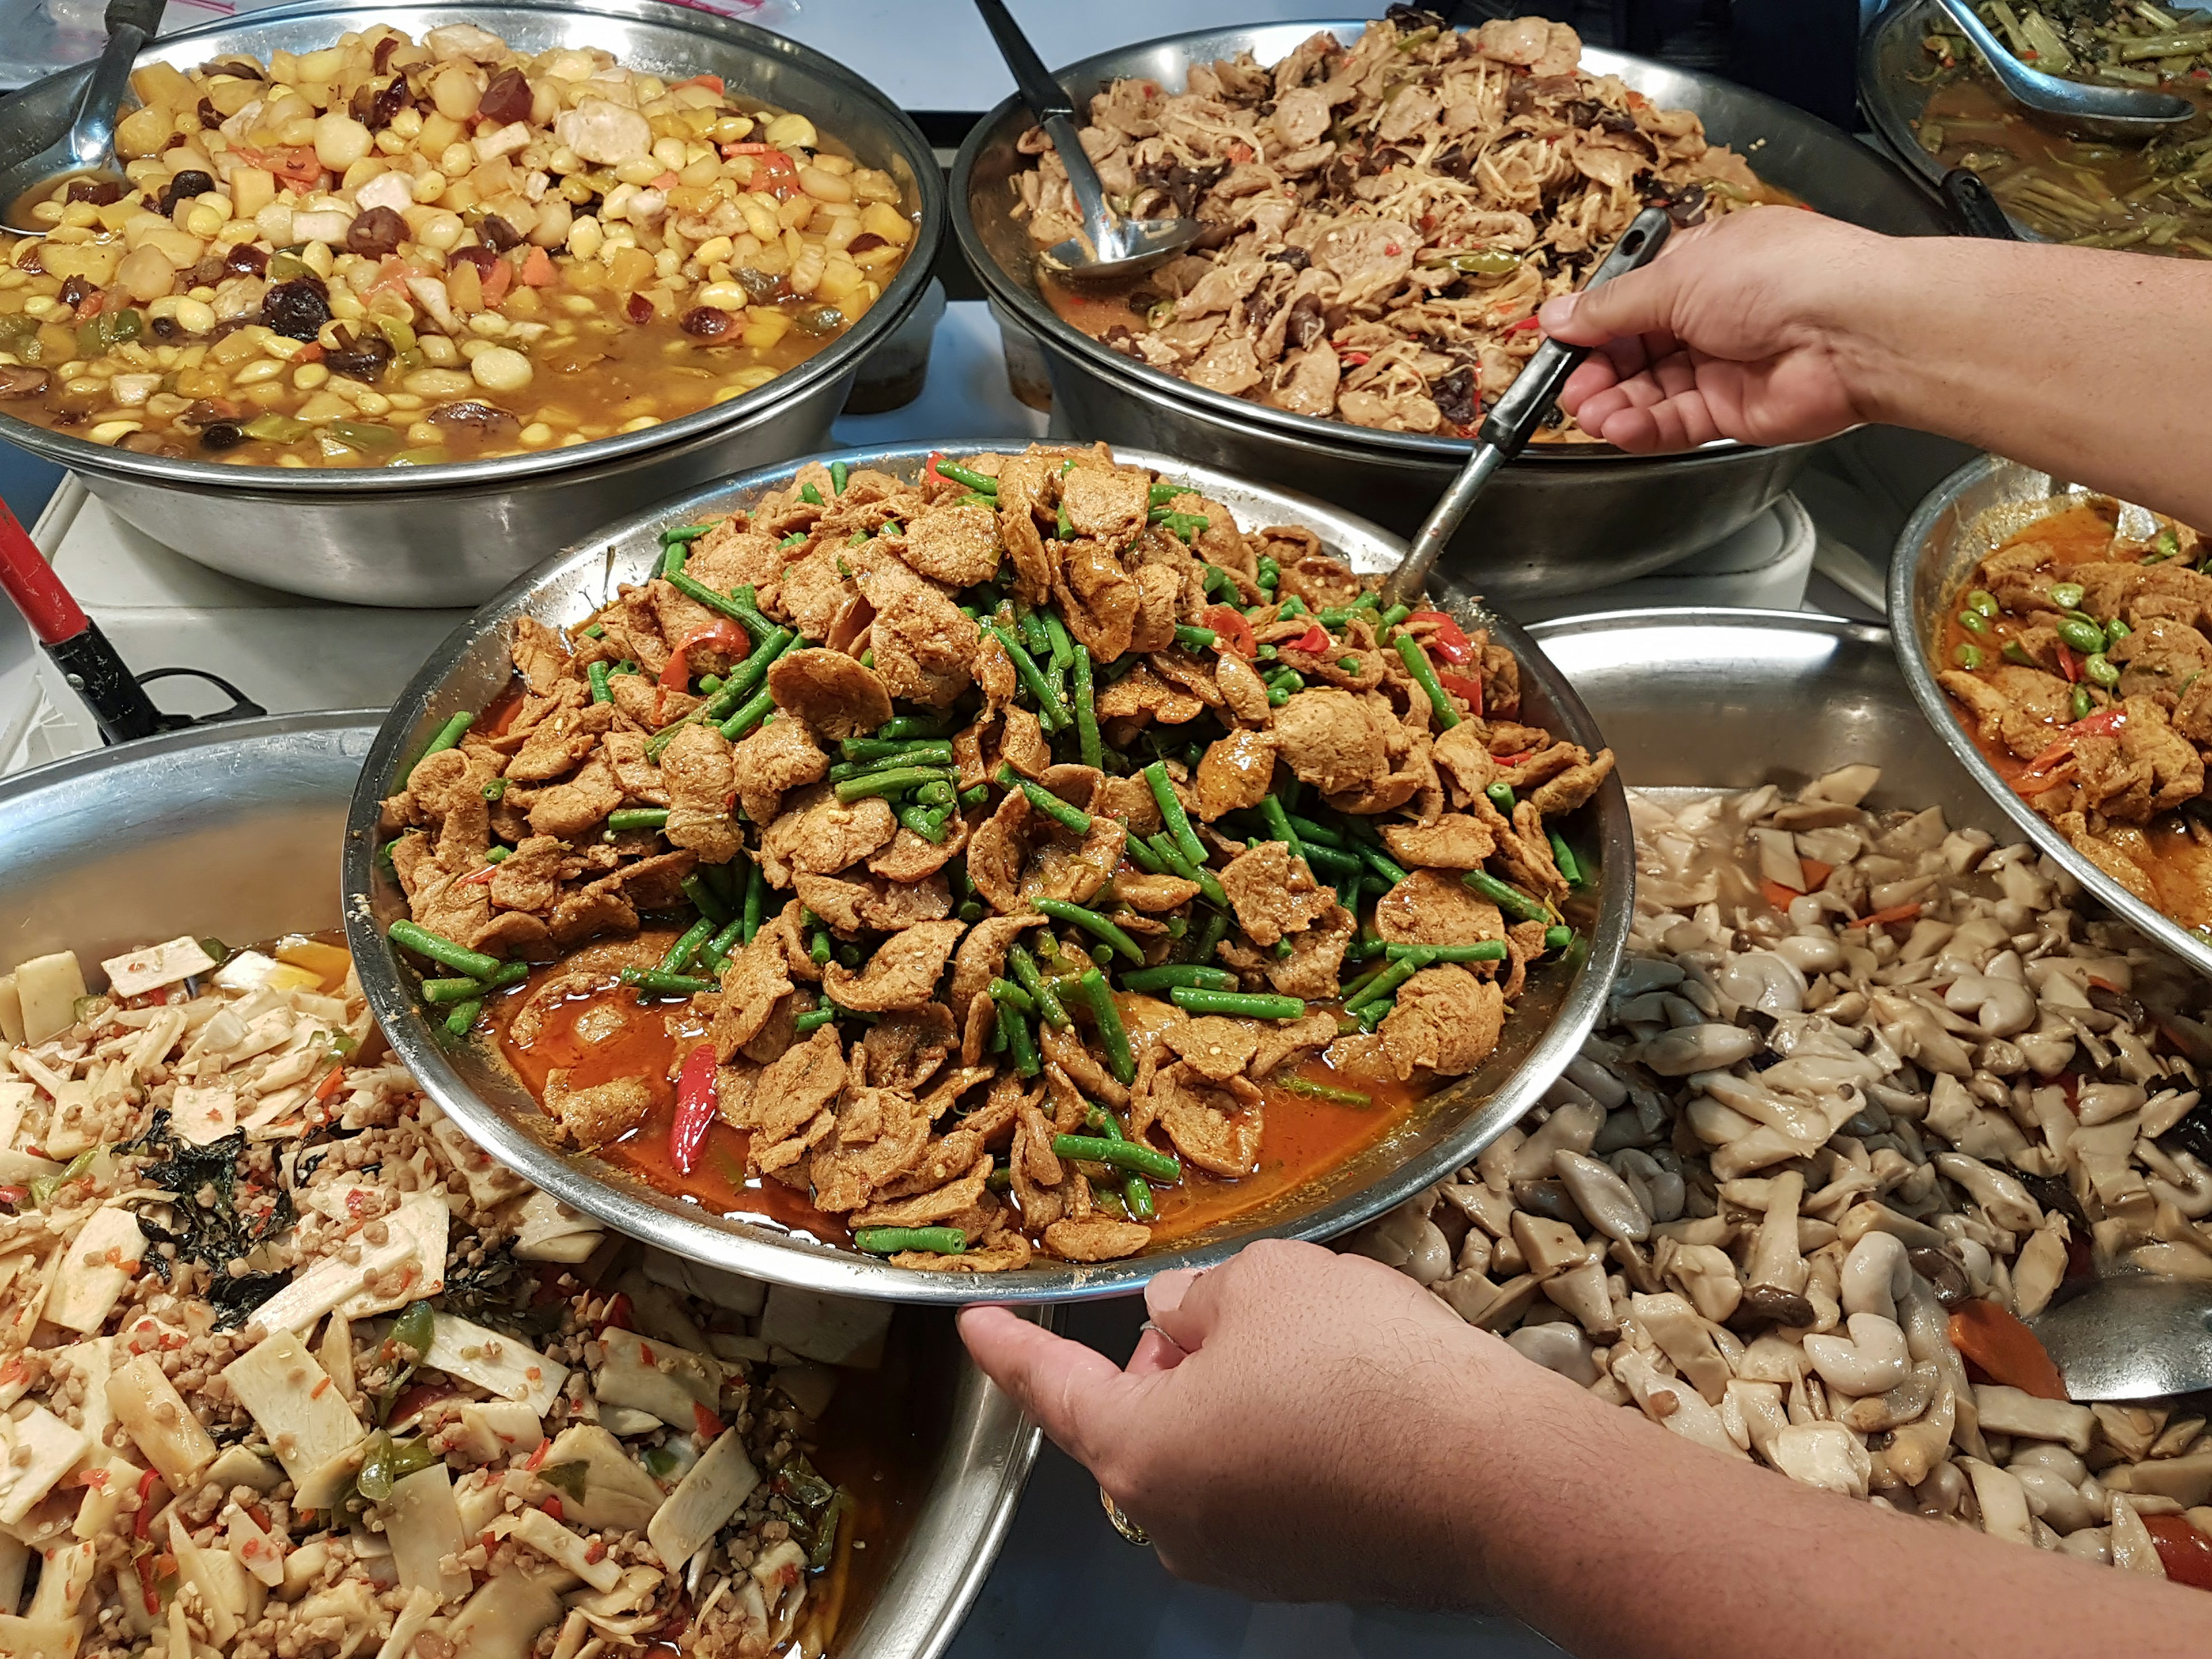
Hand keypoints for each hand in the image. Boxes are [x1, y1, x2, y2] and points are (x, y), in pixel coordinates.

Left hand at [958, 1238, 1541, 1608]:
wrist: (1497, 1475)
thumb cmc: (1364, 1369)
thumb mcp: (1264, 1283)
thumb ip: (1199, 1297)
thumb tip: (1181, 1317)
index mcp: (1139, 1452)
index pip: (1051, 1390)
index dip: (1010, 1350)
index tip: (975, 1325)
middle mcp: (1178, 1524)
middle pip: (1142, 1421)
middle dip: (1169, 1357)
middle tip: (1224, 1305)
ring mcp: (1249, 1560)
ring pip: (1212, 1452)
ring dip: (1236, 1391)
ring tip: (1312, 1339)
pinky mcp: (1316, 1568)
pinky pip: (1272, 1484)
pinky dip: (1288, 1433)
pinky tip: (1352, 1391)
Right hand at [1541, 207, 1894, 451]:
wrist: (1853, 330)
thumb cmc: (1781, 277)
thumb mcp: (1678, 276)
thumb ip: (1612, 306)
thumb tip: (1558, 316)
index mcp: (1699, 266)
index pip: (1630, 299)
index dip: (1592, 323)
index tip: (1556, 341)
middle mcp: (1708, 315)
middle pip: (1632, 350)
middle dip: (1595, 369)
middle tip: (1568, 386)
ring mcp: (1719, 366)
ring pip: (1648, 392)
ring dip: (1612, 402)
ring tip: (1588, 411)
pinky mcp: (1729, 412)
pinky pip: (1672, 424)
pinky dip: (1641, 428)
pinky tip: (1618, 426)